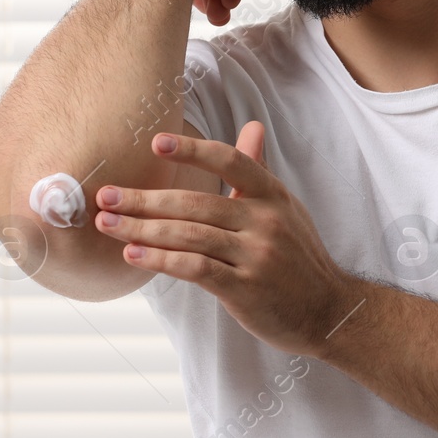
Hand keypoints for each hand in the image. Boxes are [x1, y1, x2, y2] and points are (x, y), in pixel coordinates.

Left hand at [92, 121, 361, 356]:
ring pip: (189, 235)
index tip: (155, 142)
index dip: (192, 150)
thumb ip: (259, 170)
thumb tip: (252, 126)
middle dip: (145, 199)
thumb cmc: (298, 258)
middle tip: (106, 196)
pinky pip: (195, 269)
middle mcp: (265, 221)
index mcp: (272, 195)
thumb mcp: (285, 208)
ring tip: (108, 225)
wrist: (331, 311)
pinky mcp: (245, 289)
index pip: (229, 161)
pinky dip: (160, 260)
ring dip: (142, 229)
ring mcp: (256, 255)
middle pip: (195, 202)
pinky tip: (133, 256)